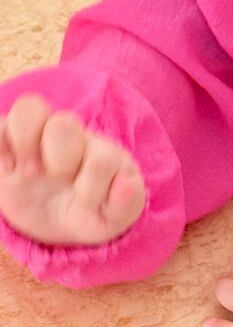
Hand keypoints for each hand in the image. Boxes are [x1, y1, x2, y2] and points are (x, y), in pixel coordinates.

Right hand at [0, 92, 146, 244]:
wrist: (56, 219)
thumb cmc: (89, 214)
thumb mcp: (111, 220)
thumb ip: (126, 205)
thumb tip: (127, 185)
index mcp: (103, 153)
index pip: (102, 159)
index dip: (92, 187)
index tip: (86, 203)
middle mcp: (73, 137)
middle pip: (65, 123)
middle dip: (61, 159)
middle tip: (55, 179)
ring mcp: (40, 135)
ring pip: (30, 106)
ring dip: (25, 142)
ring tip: (26, 173)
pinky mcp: (9, 141)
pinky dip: (1, 145)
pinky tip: (8, 171)